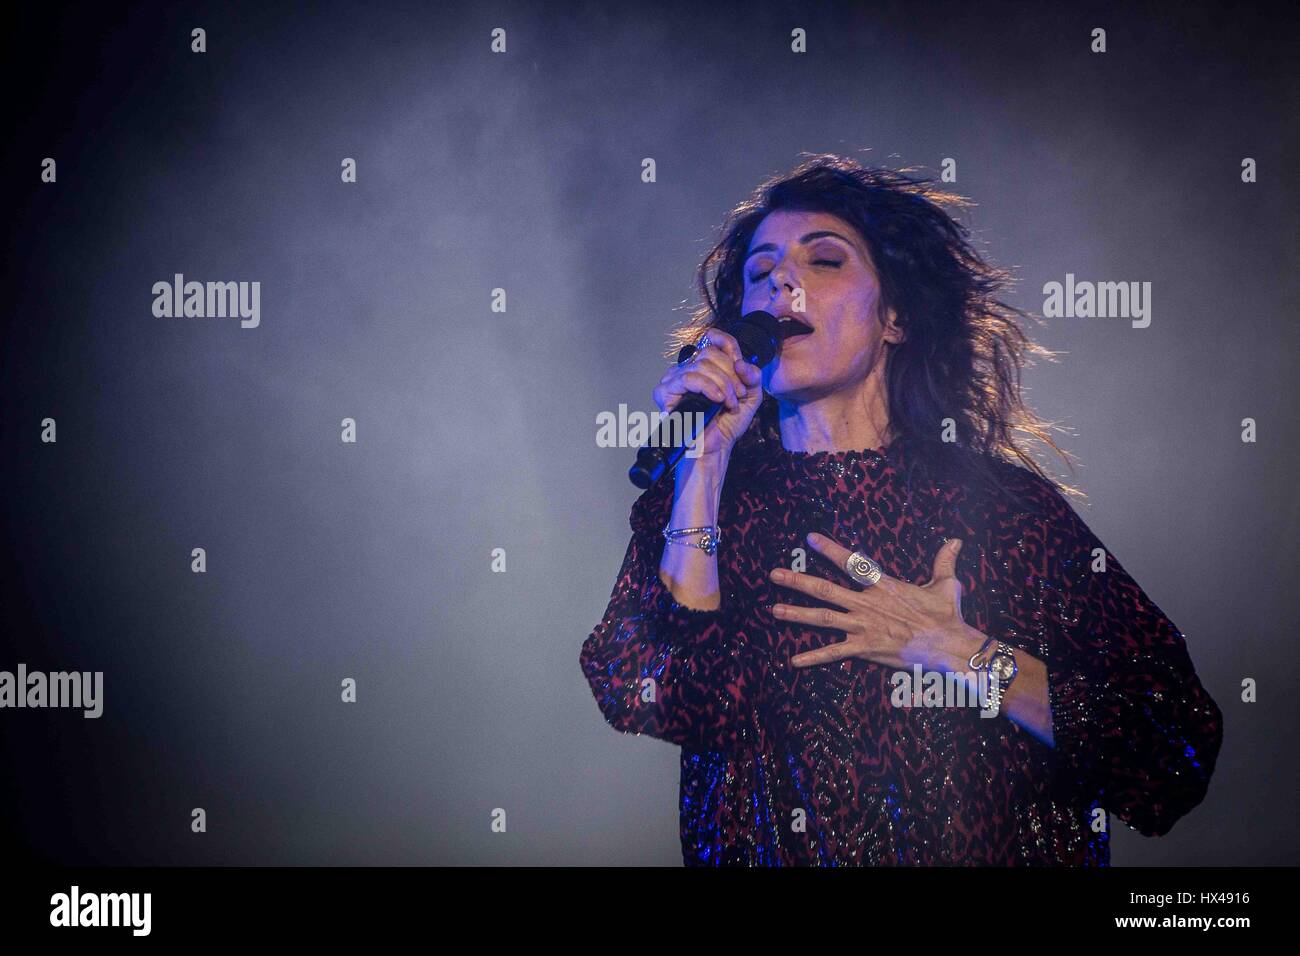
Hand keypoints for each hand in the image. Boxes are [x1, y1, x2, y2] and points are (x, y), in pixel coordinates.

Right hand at [651, 327, 763, 461]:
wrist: (716, 446)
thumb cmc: (728, 422)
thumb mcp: (750, 395)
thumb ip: (752, 375)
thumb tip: (741, 362)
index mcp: (704, 366)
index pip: (712, 340)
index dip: (726, 342)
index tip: (739, 361)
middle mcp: (687, 369)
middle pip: (709, 353)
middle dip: (730, 374)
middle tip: (738, 394)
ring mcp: (674, 380)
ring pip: (701, 365)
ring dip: (722, 383)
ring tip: (728, 402)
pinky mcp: (666, 393)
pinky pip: (688, 378)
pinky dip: (707, 387)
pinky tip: (717, 399)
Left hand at [769, 532, 982, 672]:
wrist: (950, 646)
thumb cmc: (948, 615)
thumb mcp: (946, 584)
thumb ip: (944, 561)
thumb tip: (957, 540)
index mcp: (883, 585)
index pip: (852, 563)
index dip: (830, 549)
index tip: (810, 538)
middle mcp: (867, 604)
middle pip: (825, 589)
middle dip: (797, 581)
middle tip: (774, 575)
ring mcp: (863, 626)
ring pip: (823, 618)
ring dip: (797, 614)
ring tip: (774, 610)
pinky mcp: (865, 648)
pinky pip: (834, 653)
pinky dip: (813, 657)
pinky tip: (794, 661)